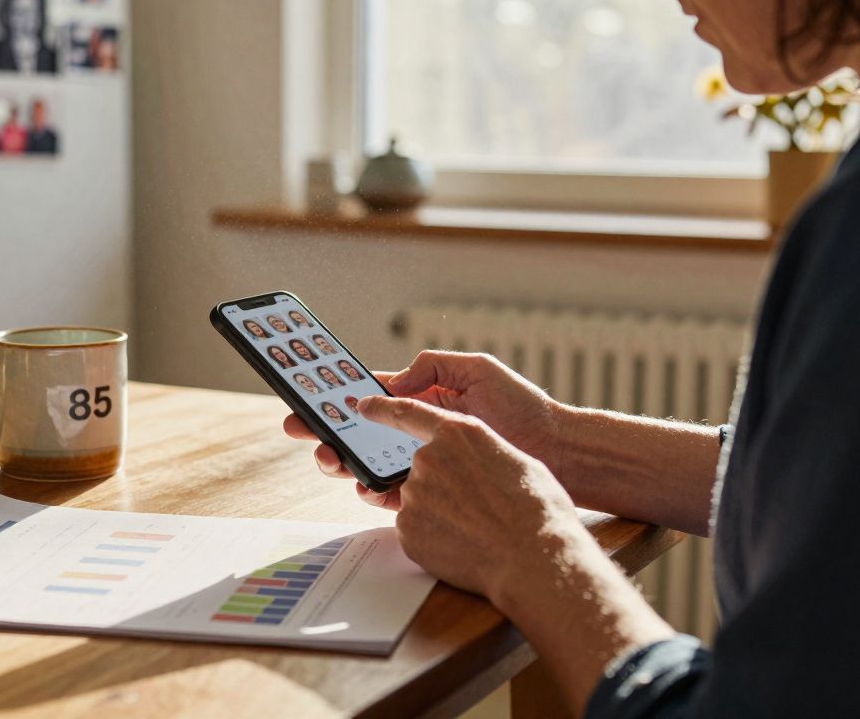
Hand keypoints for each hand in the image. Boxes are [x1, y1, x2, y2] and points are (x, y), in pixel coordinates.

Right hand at [283, 351, 565, 508]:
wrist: (558, 453)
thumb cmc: (524, 409)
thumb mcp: (478, 370)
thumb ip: (433, 367)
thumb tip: (392, 381)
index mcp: (425, 398)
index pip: (372, 395)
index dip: (338, 395)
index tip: (308, 394)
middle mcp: (419, 432)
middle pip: (360, 432)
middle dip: (327, 430)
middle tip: (301, 429)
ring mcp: (425, 464)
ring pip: (370, 463)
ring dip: (343, 460)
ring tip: (328, 456)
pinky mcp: (437, 493)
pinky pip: (394, 493)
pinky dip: (373, 490)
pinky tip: (362, 484)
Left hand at [356, 394, 579, 600]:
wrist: (533, 558)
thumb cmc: (536, 509)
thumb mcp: (514, 459)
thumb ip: (480, 453)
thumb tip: (471, 463)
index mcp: (458, 433)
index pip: (407, 412)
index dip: (383, 408)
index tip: (365, 406)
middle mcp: (428, 459)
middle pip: (422, 468)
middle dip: (443, 486)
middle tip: (476, 506)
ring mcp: (414, 496)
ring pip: (419, 501)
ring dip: (441, 513)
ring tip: (477, 529)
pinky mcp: (407, 531)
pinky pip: (415, 530)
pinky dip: (434, 537)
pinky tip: (463, 545)